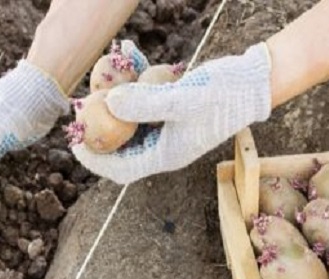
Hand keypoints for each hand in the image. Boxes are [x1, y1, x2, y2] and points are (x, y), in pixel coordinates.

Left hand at [71, 43, 272, 184]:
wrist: (254, 81)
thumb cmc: (224, 94)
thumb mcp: (184, 99)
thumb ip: (146, 103)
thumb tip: (109, 103)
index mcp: (166, 155)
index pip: (121, 169)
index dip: (95, 159)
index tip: (74, 141)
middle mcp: (164, 147)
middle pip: (121, 148)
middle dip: (100, 129)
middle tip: (82, 107)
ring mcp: (168, 130)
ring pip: (130, 124)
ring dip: (115, 104)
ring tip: (103, 79)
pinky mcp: (172, 112)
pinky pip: (144, 105)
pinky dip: (135, 87)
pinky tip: (131, 59)